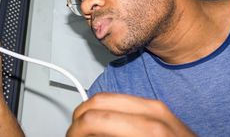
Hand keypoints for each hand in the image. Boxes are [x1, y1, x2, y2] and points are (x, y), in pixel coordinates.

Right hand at [66, 93, 195, 136]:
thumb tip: (84, 134)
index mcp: (147, 128)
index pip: (94, 118)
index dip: (75, 129)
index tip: (70, 136)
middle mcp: (153, 110)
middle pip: (98, 101)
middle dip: (80, 117)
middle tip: (76, 133)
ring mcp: (158, 106)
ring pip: (109, 97)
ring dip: (93, 112)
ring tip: (91, 130)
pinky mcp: (159, 106)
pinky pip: (123, 100)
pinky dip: (109, 111)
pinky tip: (108, 126)